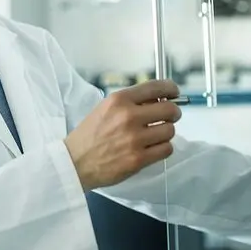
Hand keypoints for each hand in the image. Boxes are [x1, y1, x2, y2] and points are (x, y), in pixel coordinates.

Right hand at [64, 80, 182, 191]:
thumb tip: (158, 101)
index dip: (170, 89)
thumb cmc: (89, 135)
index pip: (156, 87)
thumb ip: (130, 103)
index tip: (174, 92)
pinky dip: (163, 148)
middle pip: (169, 110)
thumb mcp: (105, 109)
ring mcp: (134, 139)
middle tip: (169, 117)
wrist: (75, 162)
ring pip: (170, 131)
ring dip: (166, 133)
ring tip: (155, 135)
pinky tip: (153, 148)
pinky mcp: (138, 159)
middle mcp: (128, 116)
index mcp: (119, 100)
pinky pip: (166, 149)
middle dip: (173, 113)